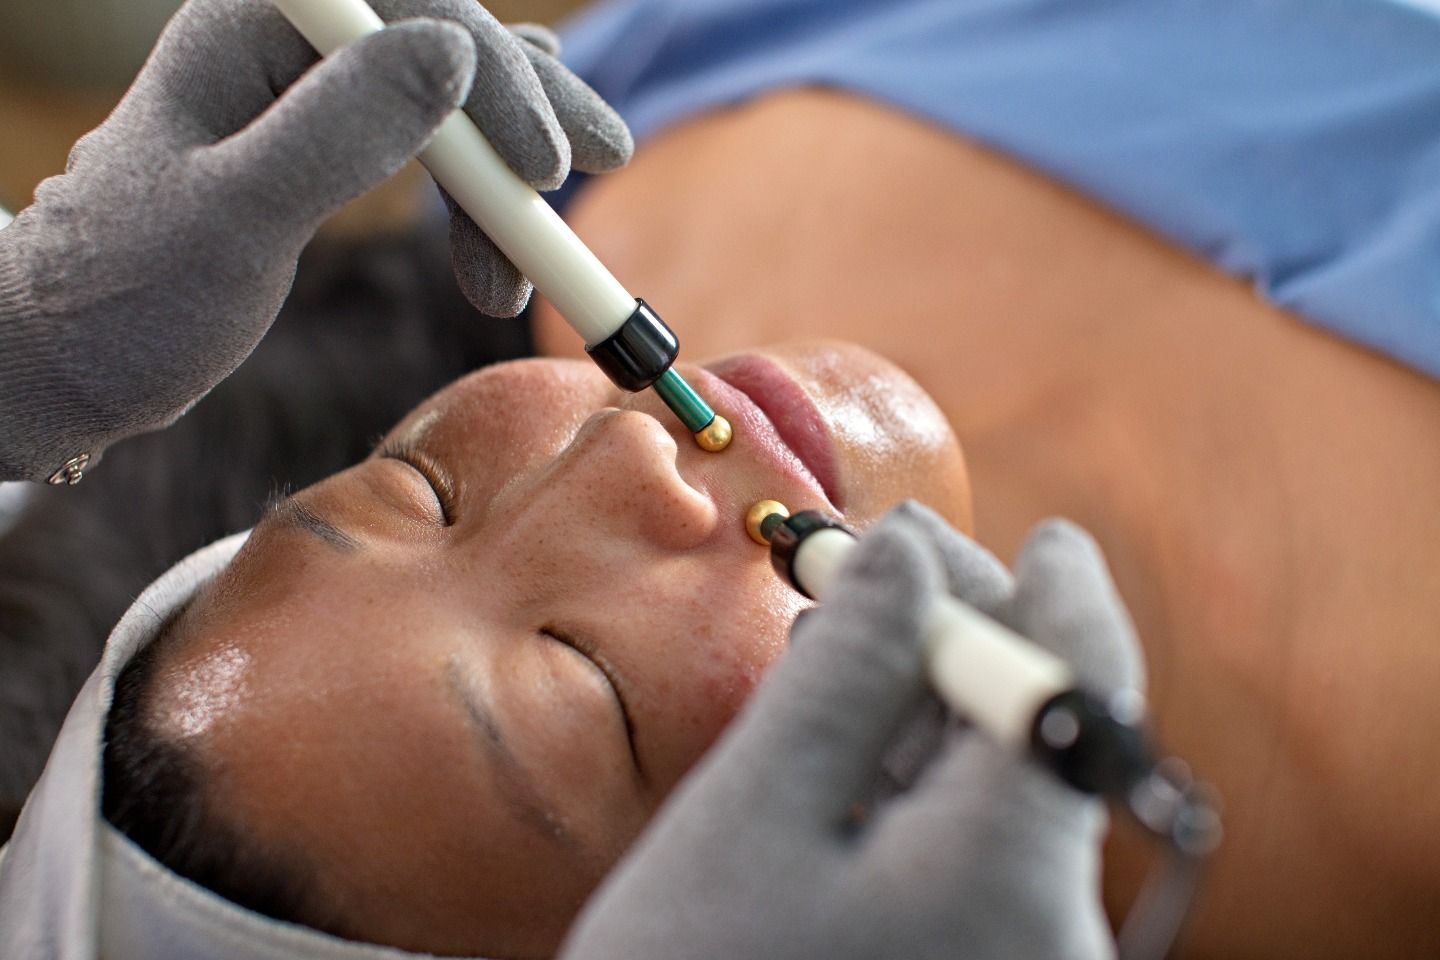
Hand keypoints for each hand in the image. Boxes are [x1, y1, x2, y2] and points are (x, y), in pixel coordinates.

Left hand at [0, 0, 630, 482]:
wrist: (65, 356)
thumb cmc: (127, 295)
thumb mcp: (234, 216)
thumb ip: (341, 131)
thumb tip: (458, 55)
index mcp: (254, 28)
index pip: (412, 15)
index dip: (496, 85)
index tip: (547, 173)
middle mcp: (287, 44)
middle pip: (443, 46)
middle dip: (527, 112)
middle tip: (601, 162)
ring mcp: (306, 93)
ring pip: (443, 99)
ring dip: (505, 172)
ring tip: (532, 258)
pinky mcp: (319, 144)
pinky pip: (423, 136)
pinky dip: (477, 180)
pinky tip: (520, 182)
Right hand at [559, 502, 1142, 959]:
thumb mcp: (756, 812)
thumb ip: (847, 671)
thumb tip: (906, 555)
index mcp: (1018, 880)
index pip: (1085, 690)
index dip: (1061, 595)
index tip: (1046, 537)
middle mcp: (1054, 934)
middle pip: (1045, 738)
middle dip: (969, 636)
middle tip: (892, 560)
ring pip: (998, 793)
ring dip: (930, 702)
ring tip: (852, 632)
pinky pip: (971, 851)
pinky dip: (916, 778)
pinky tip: (854, 731)